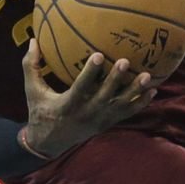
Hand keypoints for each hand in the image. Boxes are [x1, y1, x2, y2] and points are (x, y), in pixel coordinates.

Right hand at [21, 39, 155, 157]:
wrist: (48, 143)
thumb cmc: (40, 110)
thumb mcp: (32, 90)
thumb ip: (31, 65)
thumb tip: (32, 40)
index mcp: (67, 105)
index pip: (80, 87)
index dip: (90, 72)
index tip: (98, 55)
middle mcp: (86, 114)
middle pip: (104, 97)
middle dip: (116, 80)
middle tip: (126, 61)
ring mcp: (99, 120)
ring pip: (120, 106)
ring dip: (135, 92)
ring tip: (147, 77)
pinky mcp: (107, 124)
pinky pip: (127, 113)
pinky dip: (141, 103)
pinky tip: (153, 90)